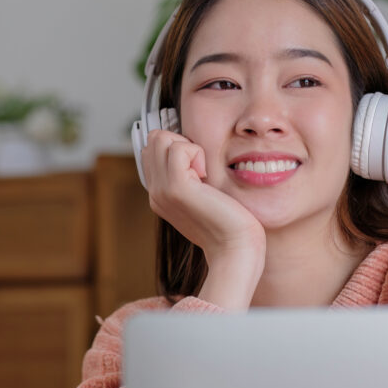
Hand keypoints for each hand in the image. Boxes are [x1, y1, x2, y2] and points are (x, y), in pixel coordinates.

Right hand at [141, 129, 265, 309]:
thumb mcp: (203, 197)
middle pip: (153, 139)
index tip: (198, 167)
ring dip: (187, 146)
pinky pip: (178, 148)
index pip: (152, 150)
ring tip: (202, 172)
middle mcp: (155, 192)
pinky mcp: (176, 188)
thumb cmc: (229, 224)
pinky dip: (196, 152)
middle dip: (180, 141)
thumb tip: (191, 150)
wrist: (235, 249)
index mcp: (160, 194)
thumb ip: (191, 177)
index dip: (176, 147)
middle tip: (200, 167)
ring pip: (160, 138)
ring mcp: (162, 190)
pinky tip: (205, 175)